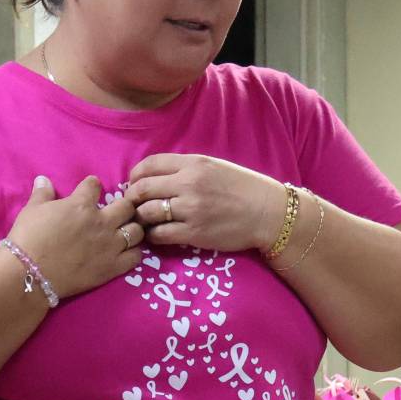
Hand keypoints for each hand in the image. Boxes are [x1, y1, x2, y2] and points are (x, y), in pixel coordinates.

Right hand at [3, 175, 141, 299]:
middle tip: (114, 212)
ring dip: (132, 229)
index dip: (92, 185)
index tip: (91, 188)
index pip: (94, 185)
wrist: (29, 272)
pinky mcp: (114, 267)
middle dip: (122, 206)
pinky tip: (126, 252)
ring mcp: (111, 245)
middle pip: (126, 206)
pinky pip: (136, 256)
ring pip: (137, 231)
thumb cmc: (28, 237)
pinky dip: (134, 253)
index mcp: (82, 204)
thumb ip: (42, 193)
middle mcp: (102, 222)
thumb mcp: (31, 210)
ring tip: (124, 232)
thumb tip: (43, 179)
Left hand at [125, 154, 292, 253]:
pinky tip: (159, 234)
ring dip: (142, 218)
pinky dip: (153, 235)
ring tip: (147, 221)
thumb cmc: (243, 188)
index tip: (134, 184)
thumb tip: (154, 177)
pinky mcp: (194, 233)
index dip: (135, 176)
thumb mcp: (214, 166)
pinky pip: (159, 234)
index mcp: (194, 164)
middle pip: (142, 189)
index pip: (149, 165)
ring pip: (147, 213)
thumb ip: (185, 168)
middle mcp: (189, 184)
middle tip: (135, 206)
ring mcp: (191, 210)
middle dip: (132, 198)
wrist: (268, 213)